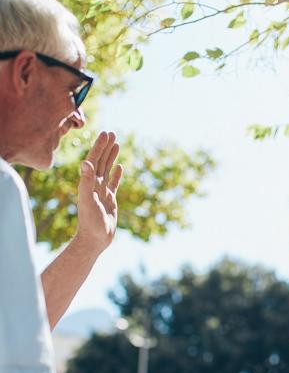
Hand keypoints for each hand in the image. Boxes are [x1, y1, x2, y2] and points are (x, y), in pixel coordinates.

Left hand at [75, 131, 122, 254]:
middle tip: (112, 133)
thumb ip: (86, 181)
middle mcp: (93, 185)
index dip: (99, 147)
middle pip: (100, 162)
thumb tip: (85, 162)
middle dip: (105, 147)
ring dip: (111, 157)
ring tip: (117, 144)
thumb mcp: (88, 200)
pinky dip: (116, 174)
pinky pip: (113, 183)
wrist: (94, 239)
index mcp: (88, 183)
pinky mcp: (109, 200)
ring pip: (107, 170)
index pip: (93, 160)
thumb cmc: (90, 222)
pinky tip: (119, 166)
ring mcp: (102, 192)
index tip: (105, 134)